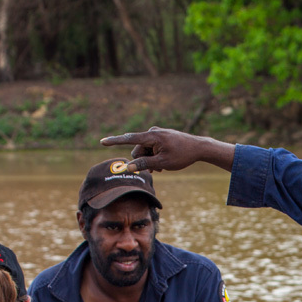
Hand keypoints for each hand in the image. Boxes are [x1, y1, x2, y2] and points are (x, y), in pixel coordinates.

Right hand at [99, 127, 234, 172]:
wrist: (199, 147)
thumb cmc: (182, 155)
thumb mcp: (162, 163)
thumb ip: (144, 164)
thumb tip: (129, 167)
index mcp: (151, 136)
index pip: (128, 139)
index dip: (114, 141)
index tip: (102, 141)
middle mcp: (152, 132)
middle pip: (137, 150)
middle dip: (143, 161)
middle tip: (157, 169)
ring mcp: (156, 134)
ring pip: (144, 151)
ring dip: (149, 160)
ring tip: (162, 167)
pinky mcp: (160, 137)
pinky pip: (151, 148)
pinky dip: (154, 156)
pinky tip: (164, 162)